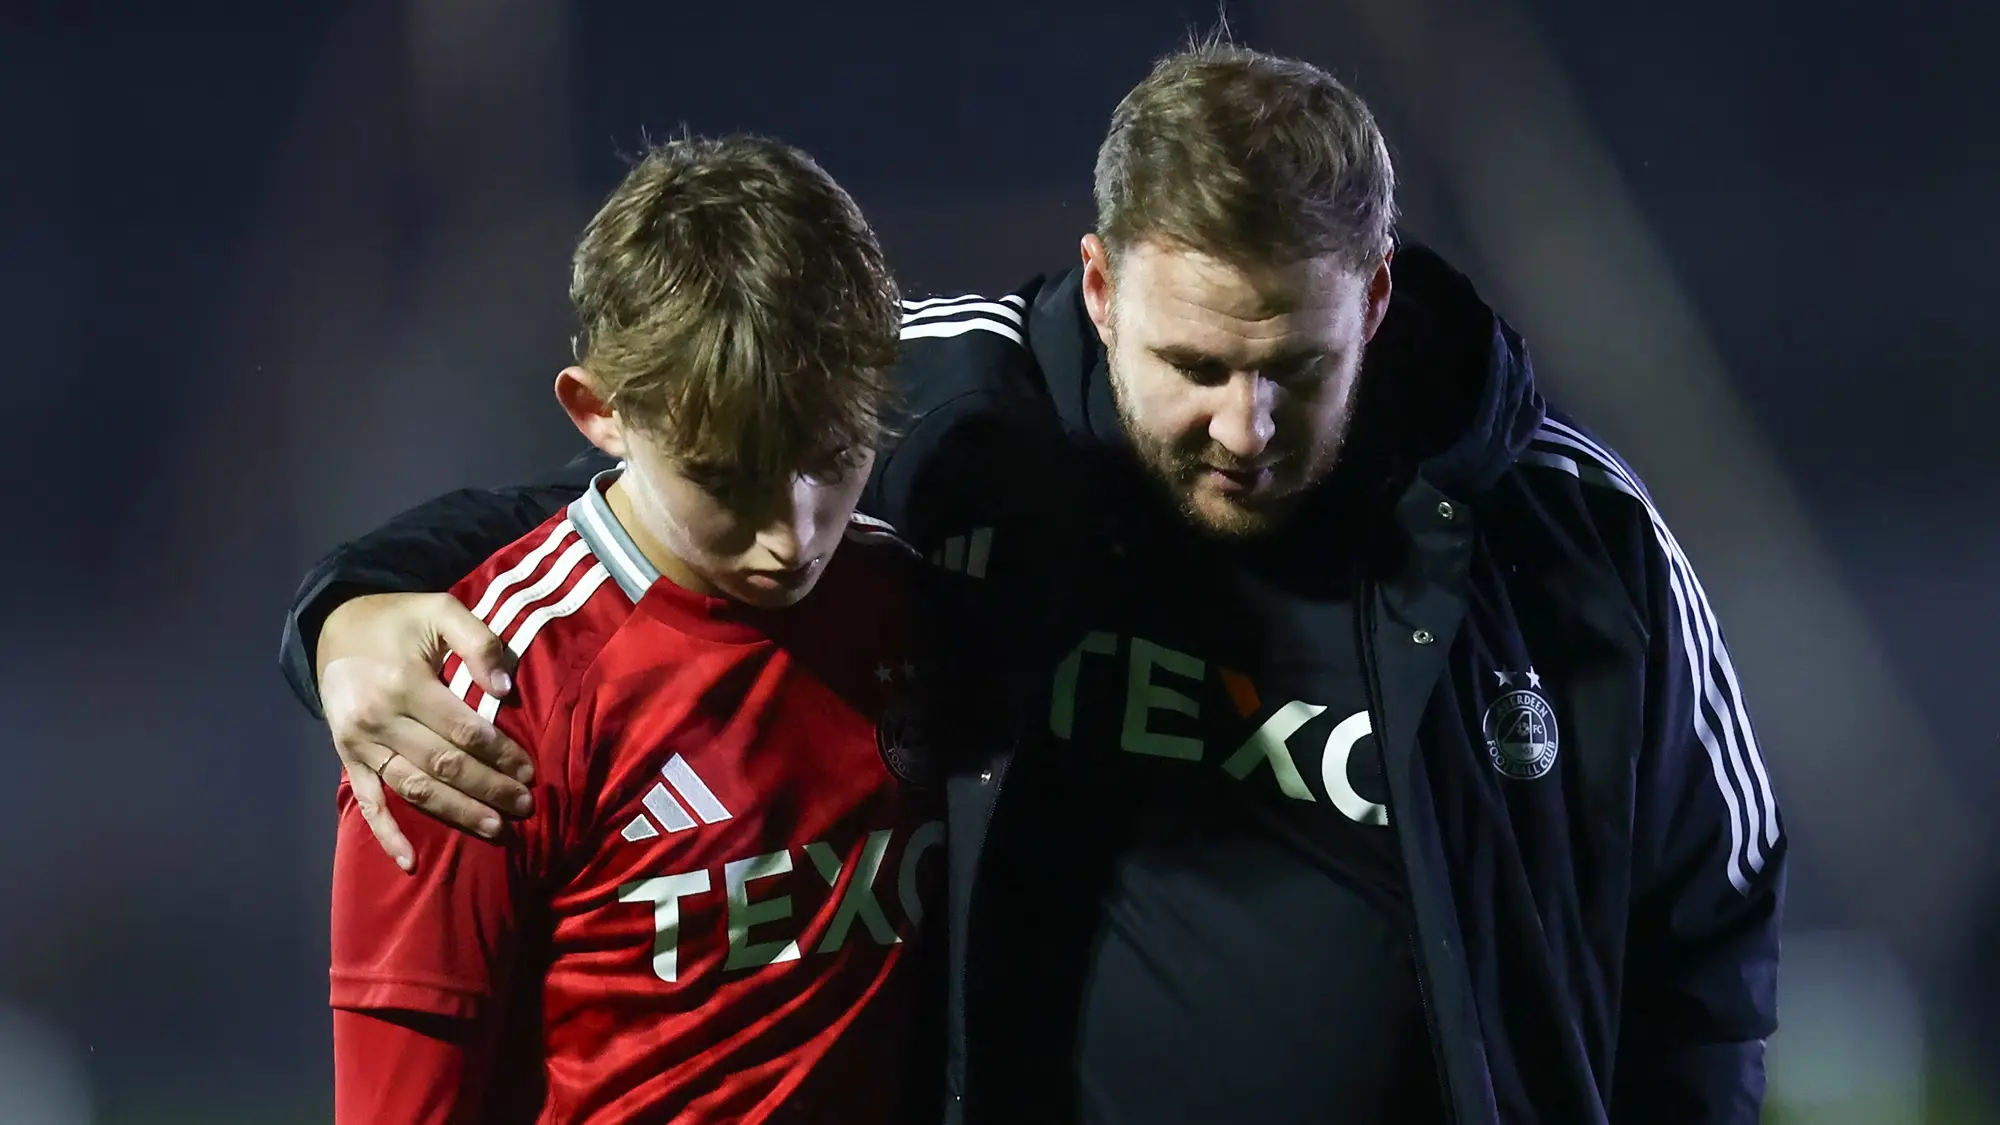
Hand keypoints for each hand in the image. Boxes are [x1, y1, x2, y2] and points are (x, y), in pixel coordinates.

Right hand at [318, 592, 535, 871]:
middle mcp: (377, 719)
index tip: (530, 770)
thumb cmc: (399, 621)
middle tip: (524, 806)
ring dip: (456, 813)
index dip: (499, 754)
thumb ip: (479, 642)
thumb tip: (506, 689)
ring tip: (495, 828)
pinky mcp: (347, 758)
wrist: (335, 627)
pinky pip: (368, 802)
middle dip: (488, 789)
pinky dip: (387, 835)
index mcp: (403, 684)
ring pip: (414, 789)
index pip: (463, 731)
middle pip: (442, 766)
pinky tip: (410, 863)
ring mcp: (358, 744)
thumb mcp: (441, 611)